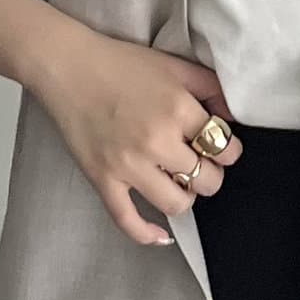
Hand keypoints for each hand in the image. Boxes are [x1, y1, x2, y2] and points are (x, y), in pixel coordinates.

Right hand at [27, 22, 242, 246]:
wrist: (67, 66)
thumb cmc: (121, 64)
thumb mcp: (175, 66)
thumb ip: (210, 89)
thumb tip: (232, 118)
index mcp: (178, 110)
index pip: (224, 148)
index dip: (228, 151)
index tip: (219, 147)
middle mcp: (156, 141)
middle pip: (206, 180)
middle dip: (210, 174)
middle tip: (199, 163)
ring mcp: (128, 165)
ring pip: (176, 204)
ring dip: (185, 197)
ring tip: (178, 182)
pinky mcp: (103, 179)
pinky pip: (127, 220)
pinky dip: (147, 234)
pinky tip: (160, 235)